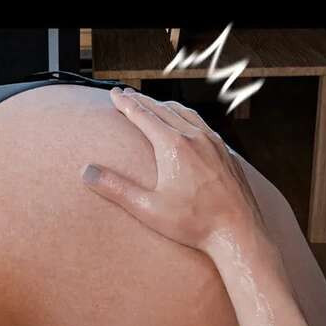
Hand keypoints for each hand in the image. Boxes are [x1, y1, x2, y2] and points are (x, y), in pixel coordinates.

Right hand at [82, 89, 268, 258]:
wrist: (238, 232)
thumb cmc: (193, 224)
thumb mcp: (148, 209)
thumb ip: (116, 189)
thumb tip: (86, 172)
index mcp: (173, 145)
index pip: (143, 116)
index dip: (126, 104)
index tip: (114, 94)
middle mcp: (194, 137)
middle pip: (163, 109)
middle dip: (142, 101)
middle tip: (127, 94)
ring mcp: (213, 143)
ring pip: (185, 114)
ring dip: (166, 106)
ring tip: (154, 104)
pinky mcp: (226, 152)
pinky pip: (203, 125)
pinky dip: (188, 117)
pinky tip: (189, 124)